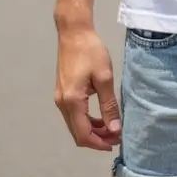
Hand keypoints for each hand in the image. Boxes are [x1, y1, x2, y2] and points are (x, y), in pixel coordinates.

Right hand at [55, 29, 121, 150]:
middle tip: (116, 136)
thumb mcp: (104, 77)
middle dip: (97, 139)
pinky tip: (100, 116)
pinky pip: (74, 115)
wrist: (74, 32)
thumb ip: (109, 105)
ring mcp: (60, 98)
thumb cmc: (91, 51)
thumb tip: (115, 129)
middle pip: (77, 133)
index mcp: (72, 102)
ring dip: (92, 130)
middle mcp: (62, 104)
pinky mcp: (62, 93)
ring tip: (111, 127)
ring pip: (75, 125)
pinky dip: (87, 120)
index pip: (83, 135)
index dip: (99, 143)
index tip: (115, 143)